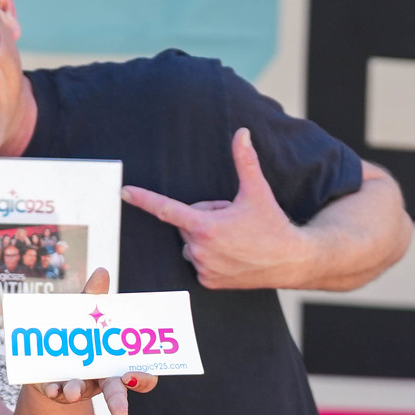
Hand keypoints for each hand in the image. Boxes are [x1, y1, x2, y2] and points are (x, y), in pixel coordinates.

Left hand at [33, 268, 157, 414]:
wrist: (44, 353)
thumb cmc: (74, 335)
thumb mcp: (84, 314)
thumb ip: (93, 298)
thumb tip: (101, 272)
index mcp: (115, 362)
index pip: (138, 376)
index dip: (143, 380)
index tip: (137, 377)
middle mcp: (99, 379)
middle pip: (114, 392)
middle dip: (118, 401)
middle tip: (122, 413)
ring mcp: (79, 385)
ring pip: (82, 392)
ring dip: (78, 391)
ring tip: (73, 391)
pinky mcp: (55, 388)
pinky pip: (56, 391)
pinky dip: (54, 389)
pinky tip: (50, 388)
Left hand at [121, 127, 312, 290]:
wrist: (289, 260)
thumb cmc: (272, 225)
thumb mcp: (257, 191)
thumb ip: (244, 161)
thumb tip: (241, 133)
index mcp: (206, 226)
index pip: (167, 209)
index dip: (144, 199)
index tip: (125, 192)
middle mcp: (199, 248)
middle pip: (185, 224)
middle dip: (203, 218)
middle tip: (232, 220)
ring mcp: (202, 267)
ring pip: (191, 244)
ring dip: (205, 238)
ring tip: (233, 239)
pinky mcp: (207, 281)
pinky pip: (198, 263)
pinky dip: (209, 257)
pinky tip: (231, 255)